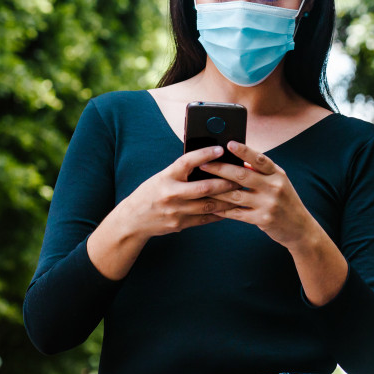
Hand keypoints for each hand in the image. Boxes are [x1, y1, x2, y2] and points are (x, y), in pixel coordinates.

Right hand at [118, 145, 240, 238]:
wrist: (132, 220)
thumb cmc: (150, 193)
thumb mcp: (161, 177)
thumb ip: (181, 172)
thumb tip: (207, 161)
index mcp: (166, 177)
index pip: (187, 162)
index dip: (204, 154)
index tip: (220, 149)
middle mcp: (171, 194)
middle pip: (203, 188)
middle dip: (225, 183)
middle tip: (240, 177)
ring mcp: (175, 211)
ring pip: (208, 206)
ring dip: (227, 200)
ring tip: (240, 193)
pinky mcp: (179, 224)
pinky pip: (204, 219)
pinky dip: (218, 214)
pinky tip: (229, 209)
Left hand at [201, 141, 318, 249]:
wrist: (300, 228)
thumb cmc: (284, 200)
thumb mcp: (278, 182)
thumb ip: (260, 172)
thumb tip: (238, 159)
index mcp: (277, 174)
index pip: (259, 159)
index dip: (244, 151)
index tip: (228, 144)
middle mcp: (274, 187)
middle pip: (242, 175)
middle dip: (220, 169)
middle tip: (203, 164)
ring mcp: (268, 204)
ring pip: (236, 195)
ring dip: (216, 190)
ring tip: (201, 185)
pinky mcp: (262, 220)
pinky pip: (237, 213)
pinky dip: (222, 209)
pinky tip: (211, 205)